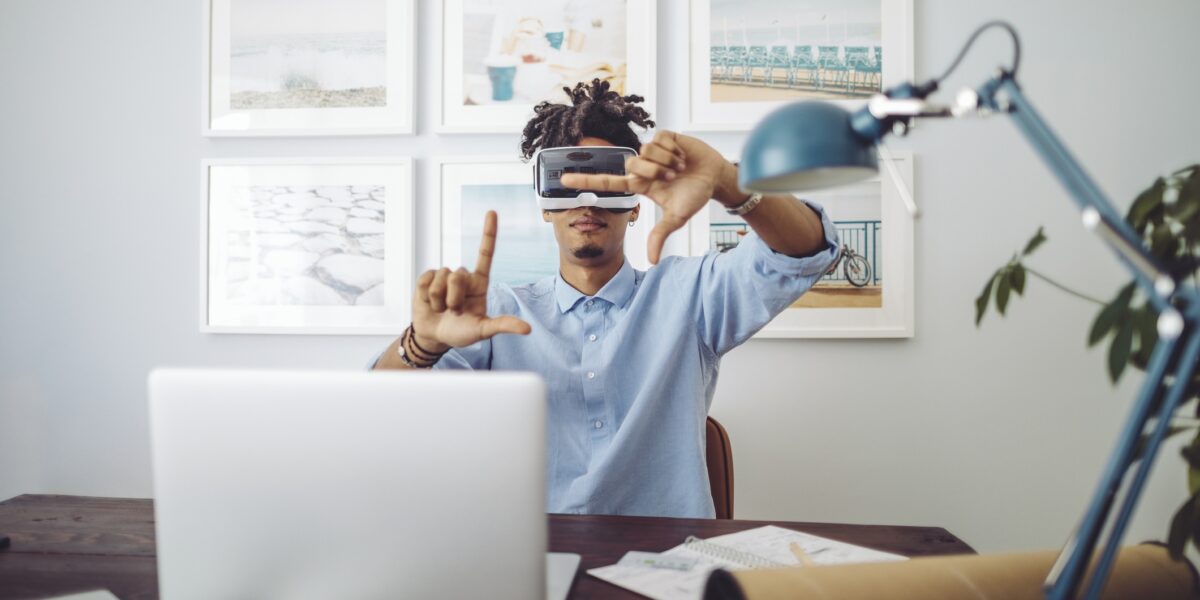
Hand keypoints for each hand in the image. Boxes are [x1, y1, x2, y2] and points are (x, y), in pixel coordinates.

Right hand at [412, 211, 531, 350]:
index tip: (492, 212)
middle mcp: (463, 276)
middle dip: (454, 299)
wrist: (435, 337)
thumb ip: (503, 325)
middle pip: (458, 275)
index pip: (486, 253)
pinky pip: (426, 280)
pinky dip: (427, 296)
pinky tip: (429, 303)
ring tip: (442, 309)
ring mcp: (444, 276)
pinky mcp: (426, 278)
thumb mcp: (483, 330)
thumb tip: (528, 329)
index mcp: (479, 283)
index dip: (488, 232)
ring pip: (441, 279)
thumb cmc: (461, 332)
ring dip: (440, 300)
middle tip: (454, 311)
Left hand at [560, 131, 741, 263]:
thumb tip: (652, 261)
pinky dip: (673, 150)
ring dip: (666, 162)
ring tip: (681, 167)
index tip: (563, 180)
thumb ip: (660, 235)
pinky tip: (682, 155)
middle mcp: (643, 168)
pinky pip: (659, 140)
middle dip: (654, 171)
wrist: (716, 178)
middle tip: (673, 177)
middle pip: (632, 164)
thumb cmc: (695, 196)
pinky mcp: (665, 137)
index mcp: (641, 185)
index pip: (608, 182)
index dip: (586, 182)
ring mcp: (653, 152)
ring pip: (646, 152)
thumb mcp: (677, 218)